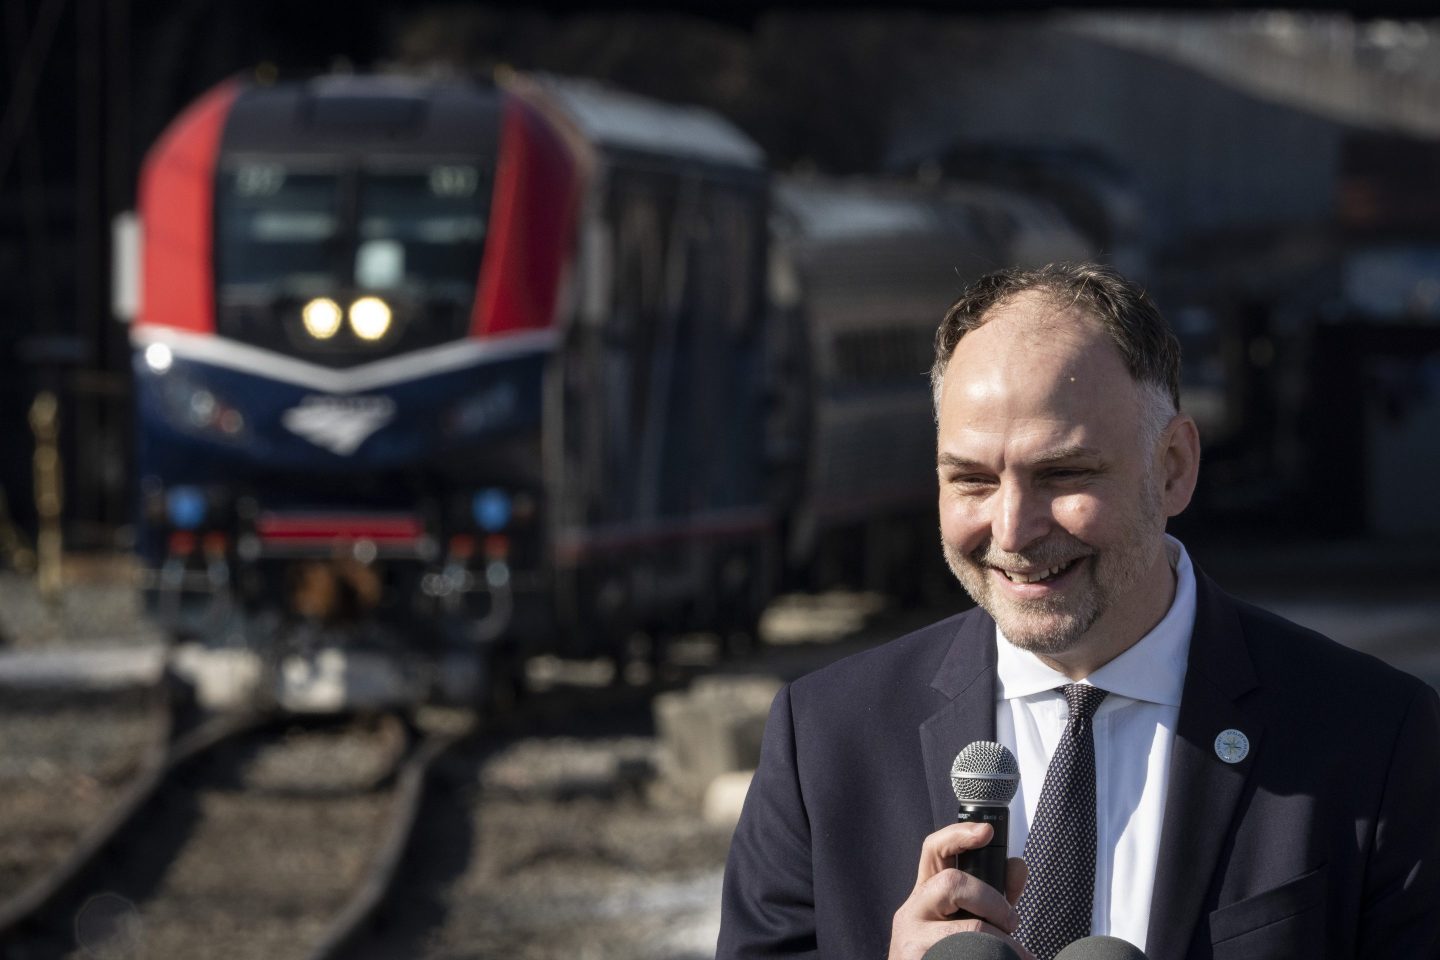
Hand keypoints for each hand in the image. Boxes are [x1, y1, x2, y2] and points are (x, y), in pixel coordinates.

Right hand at [888, 822, 1032, 959]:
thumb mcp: (967, 922)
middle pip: (952, 882)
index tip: (986, 831)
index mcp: (926, 895)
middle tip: (1011, 923)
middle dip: (993, 901)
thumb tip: (1018, 865)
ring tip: (1014, 953)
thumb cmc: (947, 954)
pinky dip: (990, 957)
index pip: (934, 850)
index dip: (958, 834)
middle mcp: (913, 911)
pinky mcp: (917, 959)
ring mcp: (911, 938)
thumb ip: (993, 896)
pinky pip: (965, 953)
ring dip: (1001, 940)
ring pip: (968, 927)